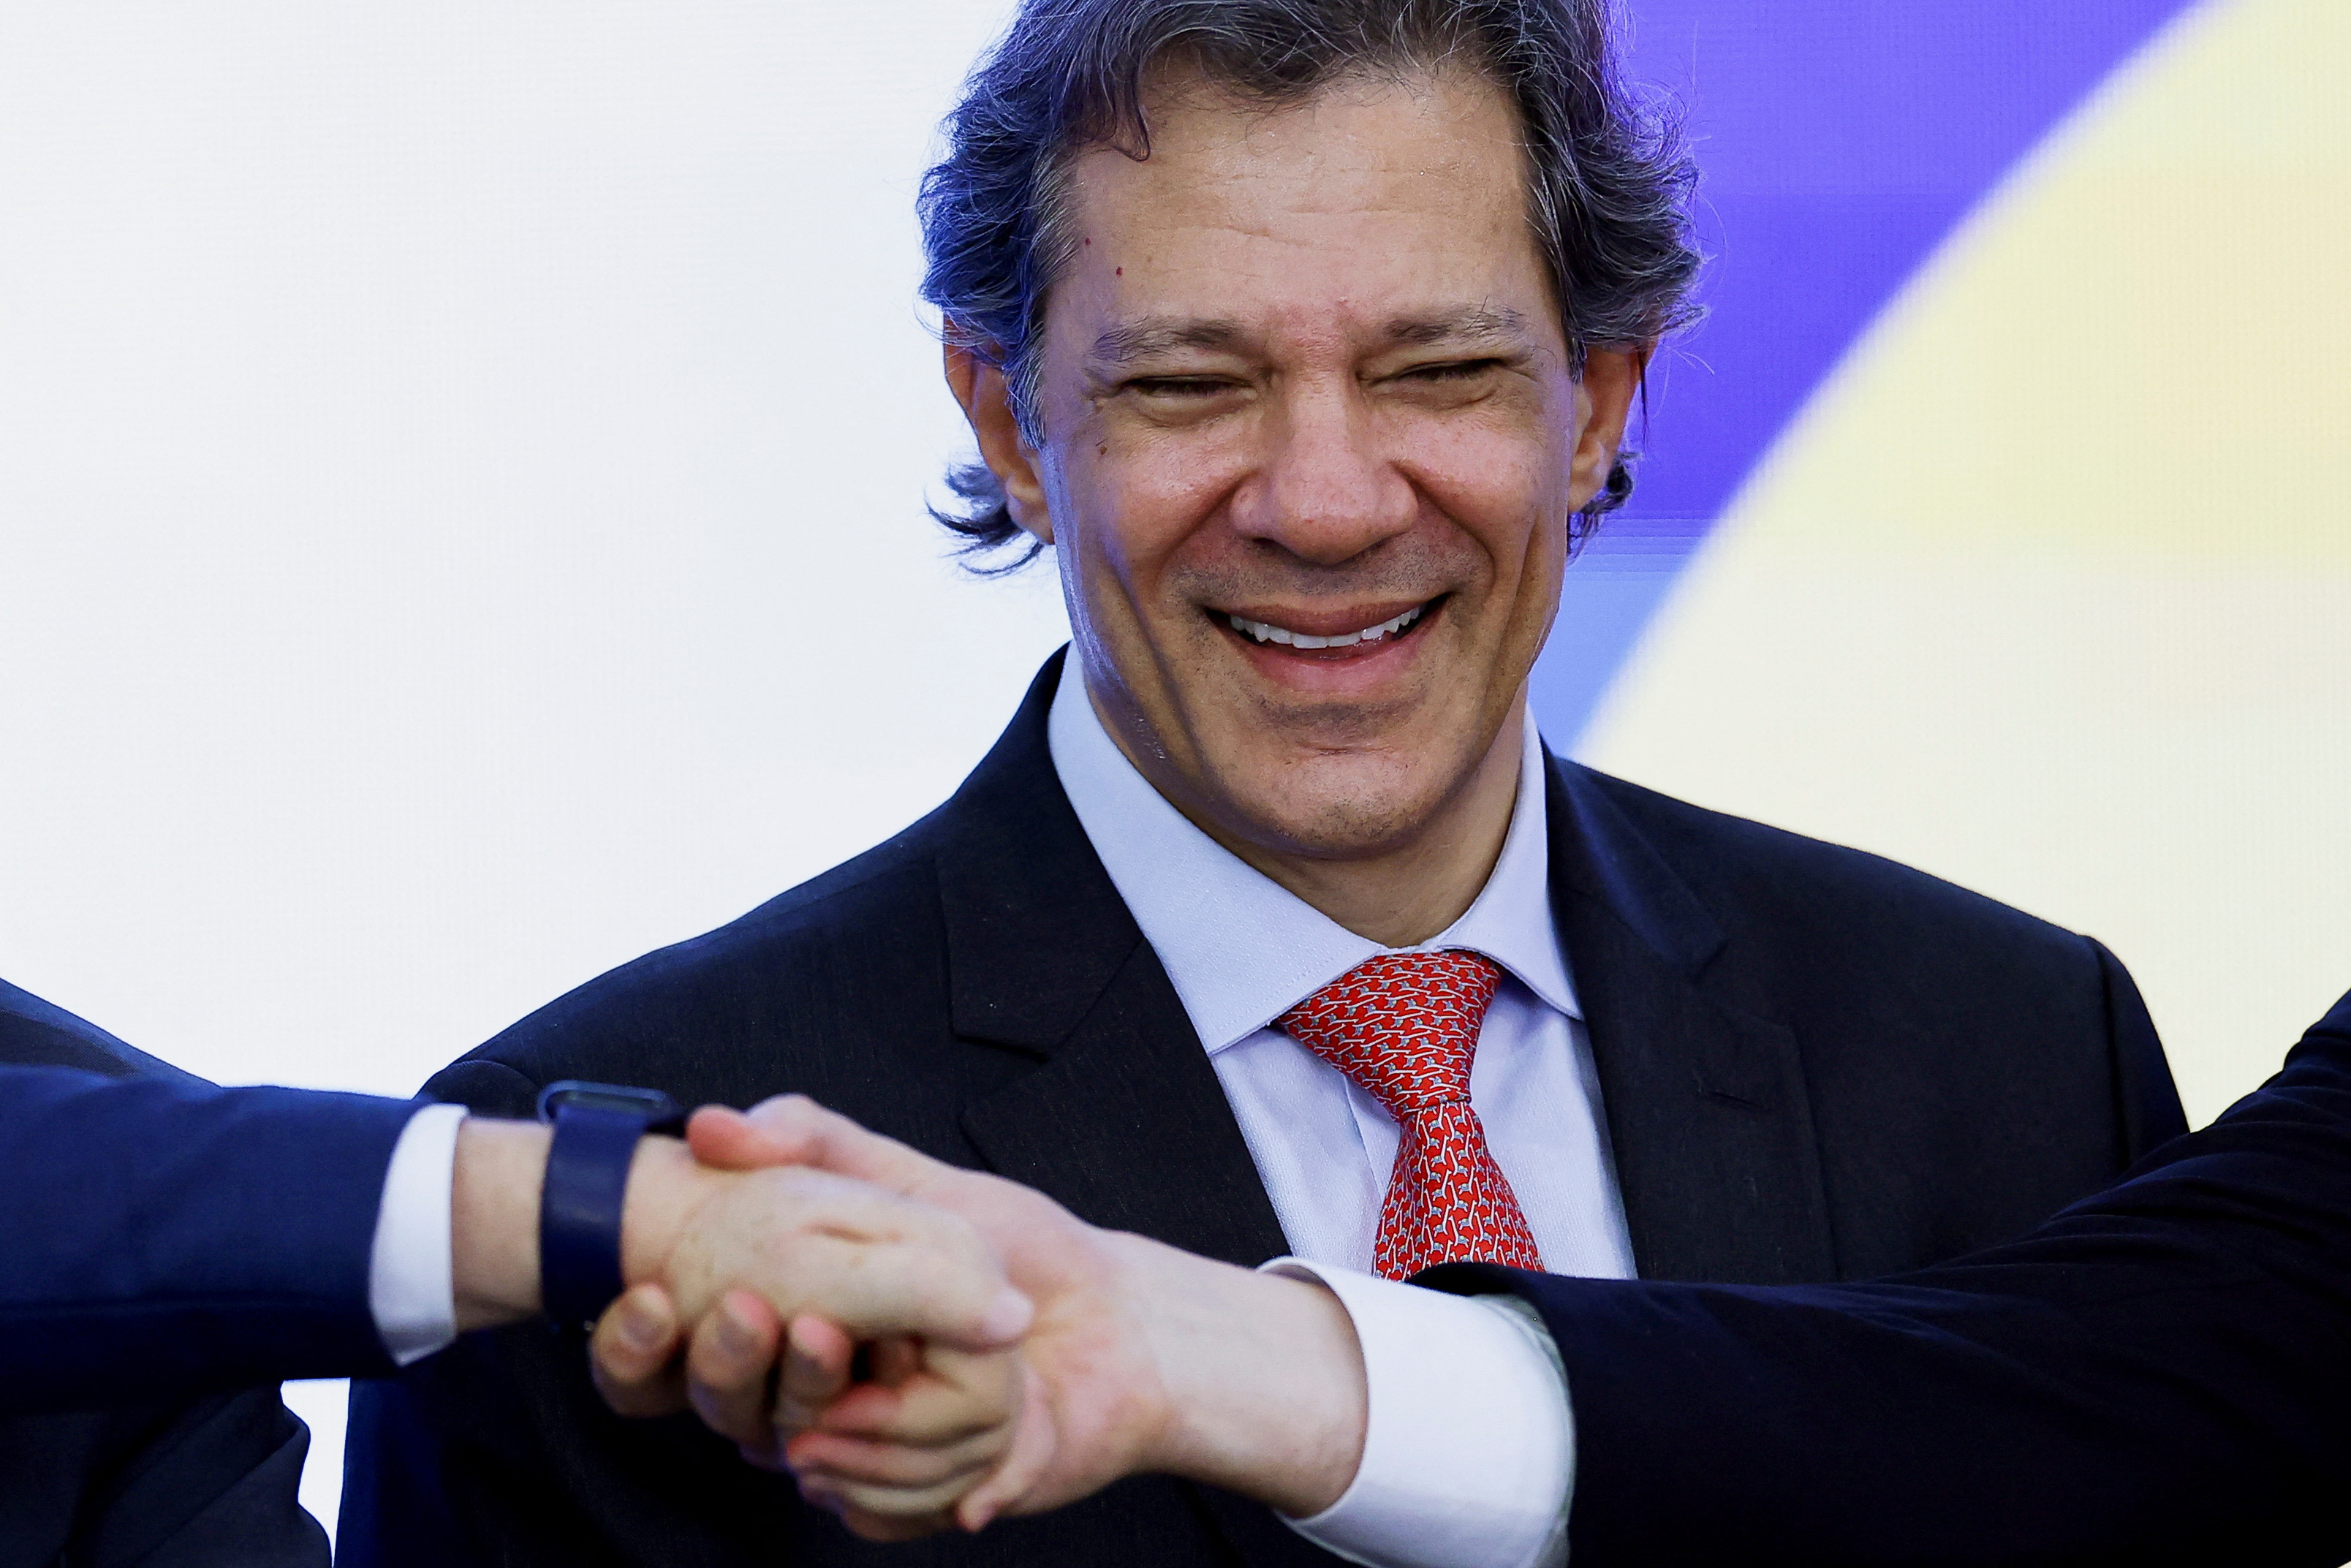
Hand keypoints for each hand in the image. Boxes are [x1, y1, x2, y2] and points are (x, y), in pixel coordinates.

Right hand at [621, 1096, 1367, 1534]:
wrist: (1121, 1318)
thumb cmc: (1020, 1244)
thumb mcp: (910, 1176)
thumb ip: (816, 1139)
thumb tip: (712, 1126)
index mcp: (802, 1327)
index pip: (693, 1356)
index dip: (646, 1349)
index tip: (650, 1304)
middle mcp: (821, 1397)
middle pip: (740, 1417)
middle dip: (754, 1376)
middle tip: (807, 1327)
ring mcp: (871, 1455)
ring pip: (812, 1472)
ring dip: (856, 1436)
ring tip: (893, 1373)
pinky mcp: (927, 1498)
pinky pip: (885, 1520)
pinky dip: (920, 1497)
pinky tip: (969, 1474)